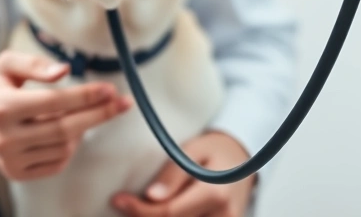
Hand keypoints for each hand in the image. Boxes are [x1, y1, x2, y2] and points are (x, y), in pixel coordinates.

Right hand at [0, 50, 133, 180]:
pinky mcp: (16, 173)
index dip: (85, 96)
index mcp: (2, 106)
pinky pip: (57, 163)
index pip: (53, 102)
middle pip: (64, 129)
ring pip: (64, 147)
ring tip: (84, 113)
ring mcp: (10, 159)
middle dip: (98, 115)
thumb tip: (65, 70)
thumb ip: (35, 64)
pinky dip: (70, 147)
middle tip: (122, 103)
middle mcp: (5, 137)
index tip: (109, 89)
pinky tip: (70, 131)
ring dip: (83, 129)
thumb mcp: (6, 64)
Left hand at [111, 131, 255, 216]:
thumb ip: (173, 174)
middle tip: (129, 204)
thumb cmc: (215, 151)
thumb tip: (151, 196)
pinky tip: (161, 213)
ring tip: (145, 207)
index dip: (139, 211)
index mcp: (215, 195)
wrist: (243, 161)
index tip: (117, 199)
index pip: (169, 213)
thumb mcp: (193, 150)